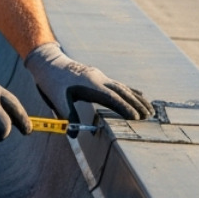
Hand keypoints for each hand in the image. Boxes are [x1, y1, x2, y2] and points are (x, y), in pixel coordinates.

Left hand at [23, 42, 153, 121]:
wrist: (48, 62)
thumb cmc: (52, 82)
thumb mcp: (56, 100)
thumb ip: (67, 116)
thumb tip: (73, 134)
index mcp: (91, 85)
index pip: (112, 98)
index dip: (125, 108)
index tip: (137, 118)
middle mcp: (99, 79)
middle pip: (122, 92)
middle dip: (137, 104)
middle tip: (149, 116)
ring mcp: (100, 77)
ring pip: (123, 88)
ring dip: (137, 98)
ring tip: (150, 109)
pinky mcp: (98, 77)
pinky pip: (118, 85)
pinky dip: (130, 91)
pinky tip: (138, 95)